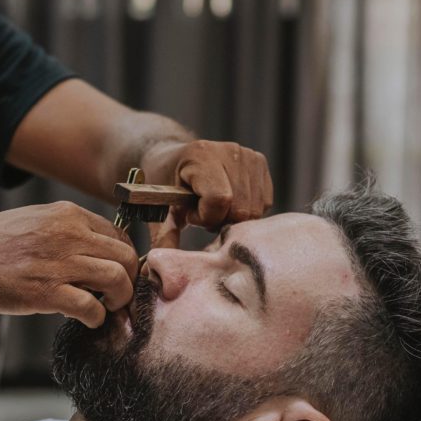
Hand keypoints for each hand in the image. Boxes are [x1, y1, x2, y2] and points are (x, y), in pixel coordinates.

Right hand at [0, 202, 138, 327]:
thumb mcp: (35, 221)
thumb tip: (97, 252)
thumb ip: (67, 231)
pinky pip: (92, 307)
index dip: (125, 258)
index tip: (119, 274)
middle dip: (129, 280)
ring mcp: (58, 262)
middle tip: (118, 296)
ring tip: (107, 308)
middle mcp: (68, 234)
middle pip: (127, 256)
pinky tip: (88, 320)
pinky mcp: (46, 292)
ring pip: (118, 279)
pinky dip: (97, 318)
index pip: (120, 234)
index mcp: (67, 215)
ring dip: (120, 299)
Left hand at [142, 139, 271, 245]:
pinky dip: (246, 210)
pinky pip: (264, 203)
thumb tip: (156, 270)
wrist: (174, 157)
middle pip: (240, 209)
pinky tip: (228, 202)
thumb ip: (163, 235)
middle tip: (202, 212)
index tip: (190, 213)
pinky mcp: (260, 163)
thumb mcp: (158, 208)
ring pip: (254, 210)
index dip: (205, 217)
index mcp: (201, 155)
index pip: (219, 199)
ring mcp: (248, 155)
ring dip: (233, 217)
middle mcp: (229, 150)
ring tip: (214, 207)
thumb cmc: (164, 183)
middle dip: (220, 220)